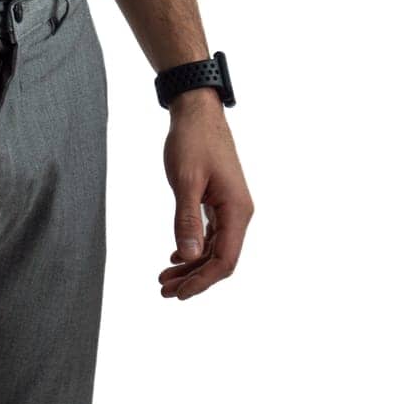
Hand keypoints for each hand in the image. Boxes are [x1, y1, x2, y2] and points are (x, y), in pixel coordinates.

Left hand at [158, 93, 254, 298]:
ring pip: (214, 247)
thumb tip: (190, 256)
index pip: (224, 260)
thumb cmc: (192, 140)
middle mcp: (239, 212)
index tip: (178, 293)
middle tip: (165, 290)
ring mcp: (230, 206)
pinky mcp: (220, 200)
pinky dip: (195, 246)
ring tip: (165, 277)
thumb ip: (187, 219)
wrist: (197, 110)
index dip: (202, 281)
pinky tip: (177, 255)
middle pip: (220, 258)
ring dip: (192, 264)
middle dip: (194, 277)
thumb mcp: (186, 180)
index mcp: (237, 210)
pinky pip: (211, 233)